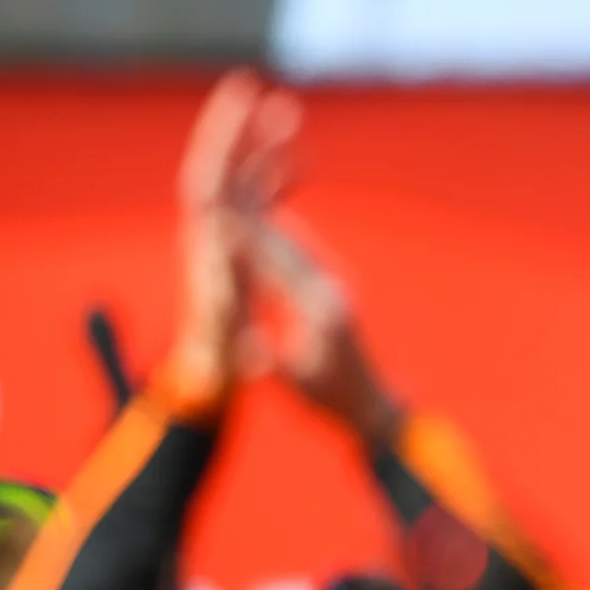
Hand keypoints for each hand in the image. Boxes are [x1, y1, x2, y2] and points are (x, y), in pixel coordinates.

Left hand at [174, 72, 298, 401]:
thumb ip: (231, 326)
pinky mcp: (244, 245)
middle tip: (246, 85)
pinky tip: (301, 155)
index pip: (208, 190)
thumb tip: (233, 280)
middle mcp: (211, 236)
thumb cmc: (223, 364)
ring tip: (285, 108)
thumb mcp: (229, 352)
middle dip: (232, 127)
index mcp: (210, 254)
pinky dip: (276, 173)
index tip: (234, 118)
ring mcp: (227, 237)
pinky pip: (258, 198)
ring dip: (259, 143)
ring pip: (240, 177)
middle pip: (217, 168)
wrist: (213, 371)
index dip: (220, 151)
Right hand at [240, 210, 399, 442]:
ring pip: (292, 240)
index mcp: (317, 311)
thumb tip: (248, 350)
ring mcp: (330, 285)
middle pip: (282, 242)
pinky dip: (279, 231)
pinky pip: (301, 251)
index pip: (272, 269)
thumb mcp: (299, 386)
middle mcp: (327, 289)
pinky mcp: (330, 289)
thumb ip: (273, 363)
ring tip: (239, 188)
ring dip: (265, 213)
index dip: (242, 242)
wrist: (372, 402)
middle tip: (219, 187)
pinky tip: (269, 215)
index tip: (216, 218)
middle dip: (249, 215)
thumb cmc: (331, 399)